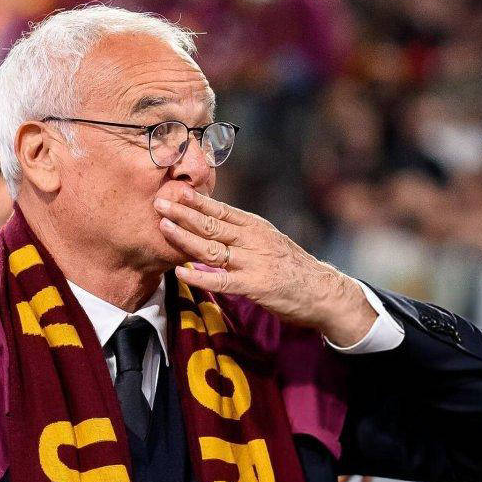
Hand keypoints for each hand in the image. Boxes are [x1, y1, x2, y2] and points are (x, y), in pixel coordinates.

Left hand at [154, 187, 375, 345]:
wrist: (323, 291)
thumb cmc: (292, 267)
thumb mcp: (269, 240)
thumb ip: (243, 233)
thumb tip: (213, 223)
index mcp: (256, 226)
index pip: (221, 209)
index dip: (197, 200)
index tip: (175, 189)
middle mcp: (254, 239)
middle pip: (212, 224)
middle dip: (184, 212)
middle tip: (159, 202)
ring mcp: (254, 262)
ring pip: (213, 248)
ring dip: (185, 237)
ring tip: (164, 227)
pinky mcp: (256, 285)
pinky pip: (222, 280)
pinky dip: (200, 276)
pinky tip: (181, 272)